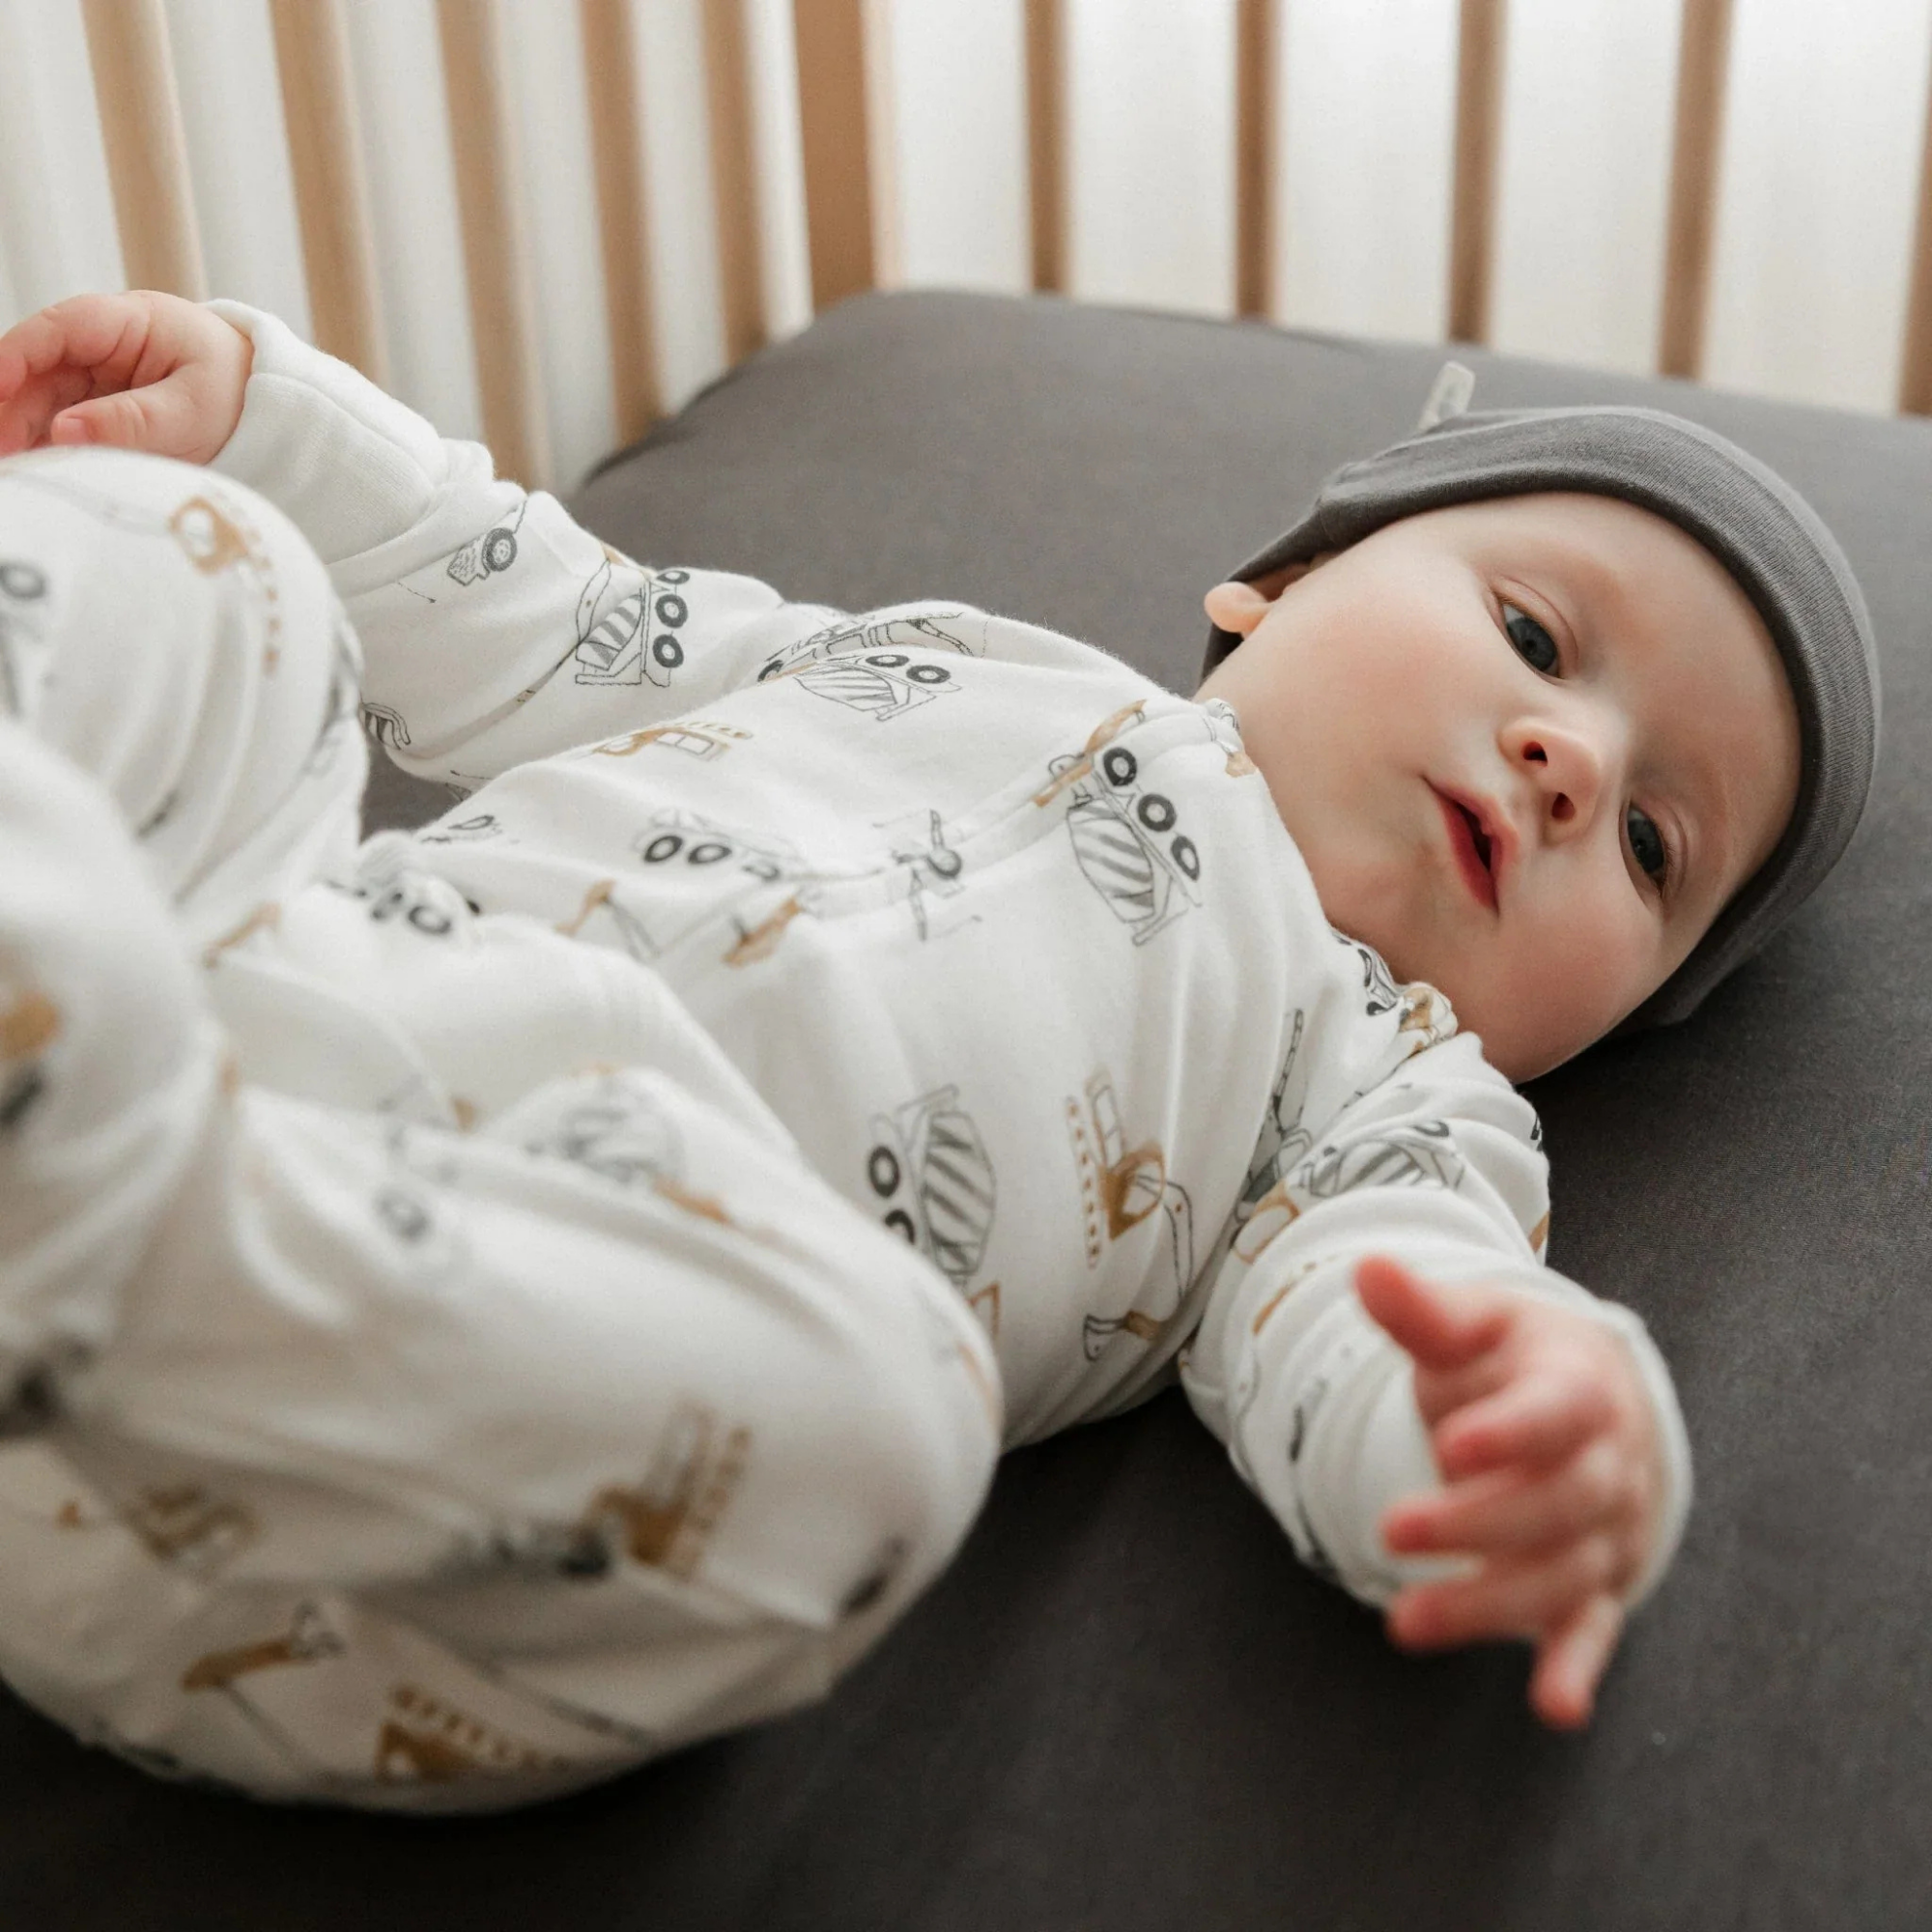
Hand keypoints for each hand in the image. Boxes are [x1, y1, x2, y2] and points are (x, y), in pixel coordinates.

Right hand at [0, 291, 250, 463]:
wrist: (272, 412)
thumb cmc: (239, 397)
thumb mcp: (192, 412)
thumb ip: (132, 420)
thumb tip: (64, 431)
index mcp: (133, 321)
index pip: (59, 329)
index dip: (16, 356)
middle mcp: (107, 343)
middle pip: (41, 368)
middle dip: (11, 407)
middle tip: (4, 453)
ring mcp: (101, 374)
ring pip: (45, 398)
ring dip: (24, 430)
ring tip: (15, 468)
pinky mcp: (104, 406)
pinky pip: (64, 422)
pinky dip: (47, 444)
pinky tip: (35, 470)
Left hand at [1355, 1254, 1662, 1728]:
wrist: (1595, 1400)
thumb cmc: (1519, 1359)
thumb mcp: (1475, 1325)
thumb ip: (1422, 1311)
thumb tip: (1367, 1268)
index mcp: (1580, 1388)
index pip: (1557, 1413)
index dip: (1510, 1431)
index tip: (1449, 1444)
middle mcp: (1606, 1465)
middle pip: (1556, 1503)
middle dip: (1476, 1523)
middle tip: (1392, 1530)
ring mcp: (1607, 1531)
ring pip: (1562, 1575)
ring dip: (1490, 1604)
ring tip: (1405, 1621)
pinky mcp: (1598, 1585)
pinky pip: (1594, 1630)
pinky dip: (1576, 1666)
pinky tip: (1555, 1704)